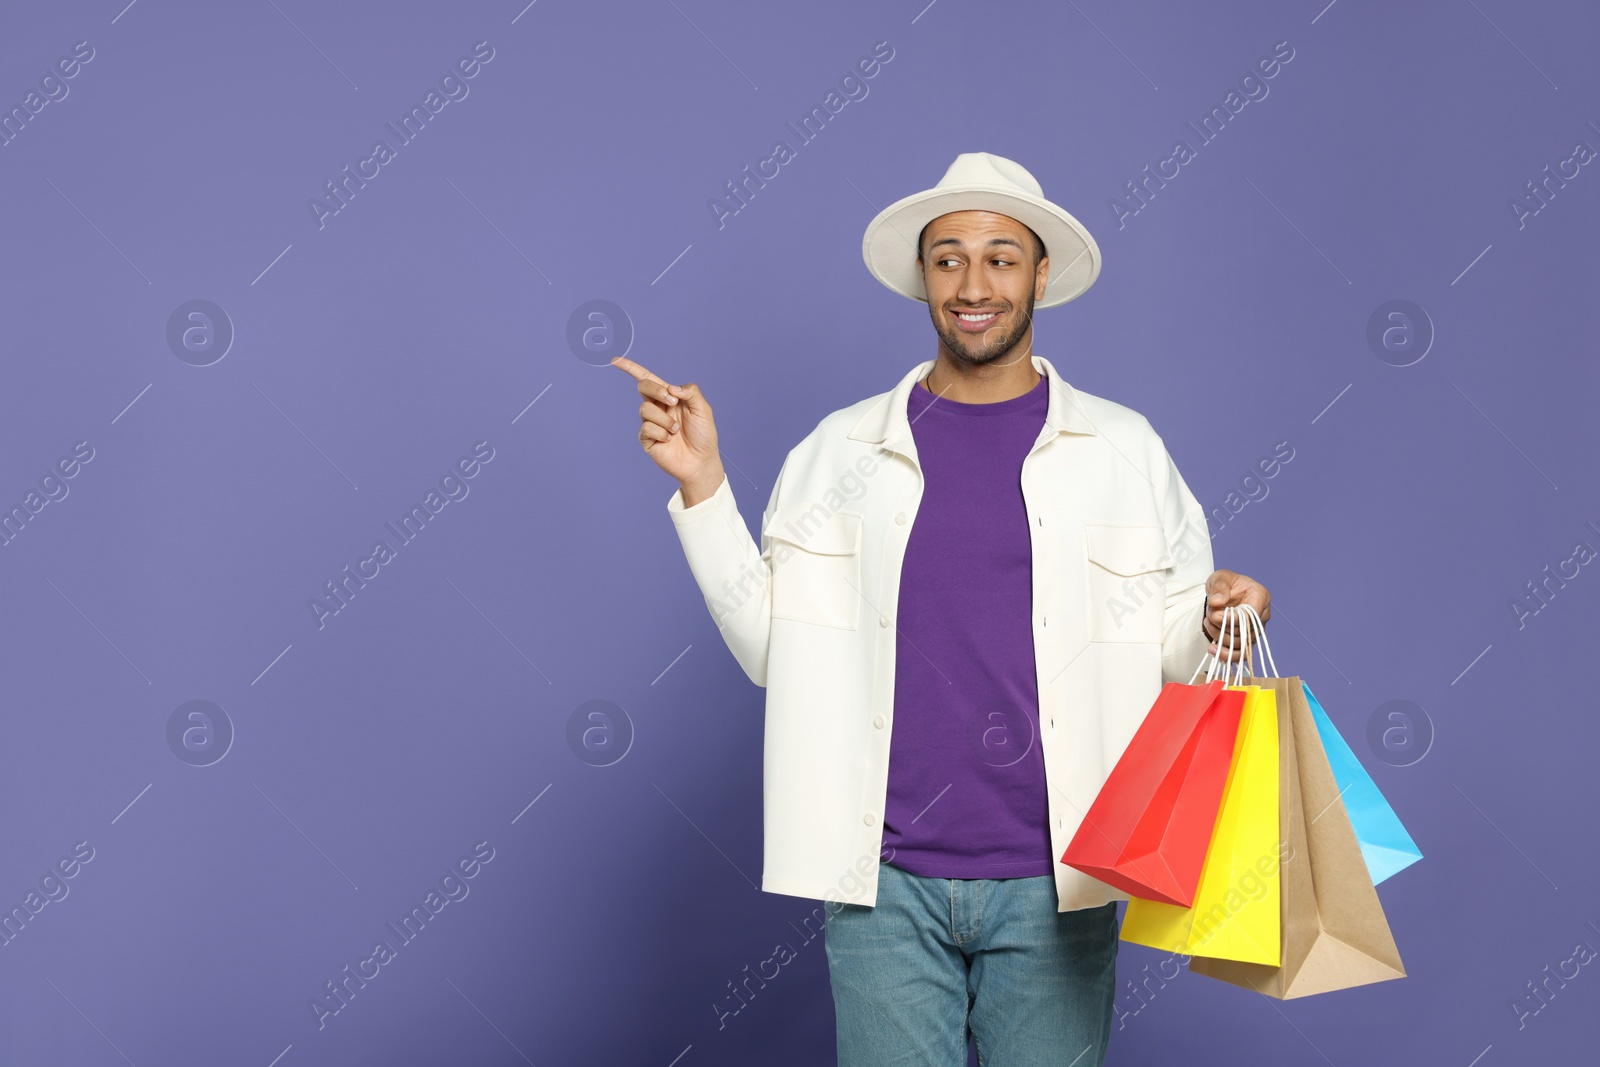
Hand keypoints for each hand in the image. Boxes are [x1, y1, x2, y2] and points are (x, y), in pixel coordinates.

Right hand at [611, 356, 723, 502]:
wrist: (701, 461)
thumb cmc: (703, 435)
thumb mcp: (703, 409)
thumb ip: (690, 392)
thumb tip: (670, 388)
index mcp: (669, 397)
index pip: (647, 379)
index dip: (630, 368)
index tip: (615, 360)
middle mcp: (658, 407)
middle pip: (643, 387)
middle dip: (656, 391)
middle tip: (673, 403)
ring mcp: (651, 423)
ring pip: (645, 409)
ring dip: (664, 419)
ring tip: (676, 430)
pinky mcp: (646, 439)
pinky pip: (646, 428)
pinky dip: (660, 433)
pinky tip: (669, 440)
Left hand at [1202, 570, 1270, 662]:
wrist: (1222, 593)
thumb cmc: (1225, 583)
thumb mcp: (1220, 578)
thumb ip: (1220, 587)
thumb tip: (1216, 602)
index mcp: (1260, 597)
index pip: (1251, 615)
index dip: (1234, 619)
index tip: (1217, 616)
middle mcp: (1261, 616)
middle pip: (1245, 632)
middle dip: (1222, 627)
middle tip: (1210, 616)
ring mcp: (1254, 630)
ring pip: (1241, 644)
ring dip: (1220, 637)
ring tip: (1208, 624)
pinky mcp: (1246, 641)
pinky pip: (1240, 655)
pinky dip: (1226, 654)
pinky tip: (1213, 649)